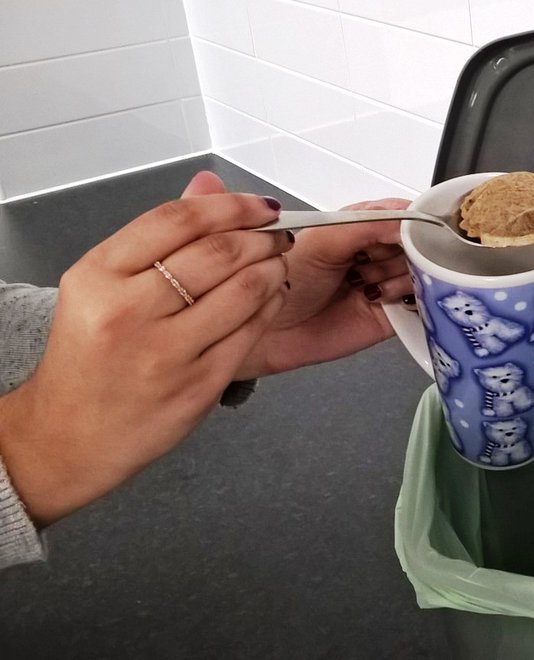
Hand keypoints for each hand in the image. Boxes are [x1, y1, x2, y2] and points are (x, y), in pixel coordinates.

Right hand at [0, 173, 290, 524]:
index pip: (178, 220)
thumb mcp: (102, 286)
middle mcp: (130, 311)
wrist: (71, 434)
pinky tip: (272, 296)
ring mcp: (167, 351)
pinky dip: (271, 305)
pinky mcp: (199, 383)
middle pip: (219, 252)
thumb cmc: (89, 358)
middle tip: (276, 234)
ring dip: (274, 268)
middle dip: (261, 237)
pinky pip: (251, 331)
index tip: (259, 205)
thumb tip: (211, 188)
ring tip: (277, 263)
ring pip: (245, 289)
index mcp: (100, 275)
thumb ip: (159, 238)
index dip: (232, 205)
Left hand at [175, 175, 413, 379]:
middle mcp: (377, 252)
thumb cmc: (285, 281)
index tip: (404, 229)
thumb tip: (407, 219)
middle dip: (399, 250)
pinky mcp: (393, 313)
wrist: (272, 332)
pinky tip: (382, 299)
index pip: (401, 213)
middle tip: (369, 262)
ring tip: (365, 286)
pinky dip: (410, 297)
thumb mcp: (322, 241)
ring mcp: (388, 282)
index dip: (408, 219)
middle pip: (417, 241)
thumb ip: (364, 224)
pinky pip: (423, 301)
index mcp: (359, 227)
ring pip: (422, 269)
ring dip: (397, 274)